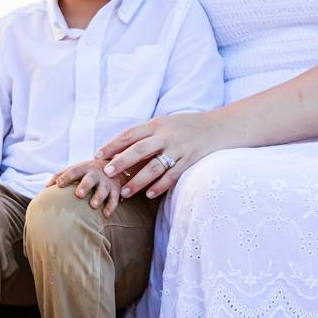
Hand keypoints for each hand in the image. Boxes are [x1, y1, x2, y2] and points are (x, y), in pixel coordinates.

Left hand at [52, 160, 123, 216]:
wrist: (115, 166)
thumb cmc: (88, 172)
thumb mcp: (77, 169)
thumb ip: (61, 175)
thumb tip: (46, 187)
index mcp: (84, 168)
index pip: (73, 171)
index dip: (66, 177)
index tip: (58, 184)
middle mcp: (95, 174)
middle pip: (90, 179)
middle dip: (85, 186)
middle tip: (78, 194)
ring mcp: (106, 182)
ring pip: (103, 189)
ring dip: (98, 196)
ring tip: (93, 205)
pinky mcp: (116, 190)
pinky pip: (114, 199)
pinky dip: (110, 206)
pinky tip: (105, 214)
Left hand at [95, 112, 216, 199]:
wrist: (219, 127)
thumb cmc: (188, 126)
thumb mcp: (167, 123)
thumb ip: (148, 133)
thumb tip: (121, 147)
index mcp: (158, 124)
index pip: (130, 134)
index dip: (113, 145)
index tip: (98, 155)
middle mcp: (167, 136)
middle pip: (139, 150)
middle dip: (122, 162)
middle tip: (107, 173)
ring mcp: (179, 149)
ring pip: (154, 167)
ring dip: (138, 181)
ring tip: (126, 192)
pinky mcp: (189, 161)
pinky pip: (172, 176)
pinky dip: (160, 186)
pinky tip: (149, 194)